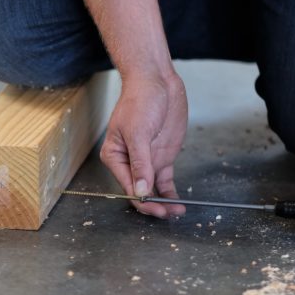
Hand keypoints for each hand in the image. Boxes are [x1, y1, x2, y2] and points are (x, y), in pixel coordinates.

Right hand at [100, 70, 187, 217]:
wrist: (156, 81)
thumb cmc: (140, 100)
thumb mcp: (139, 132)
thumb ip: (140, 163)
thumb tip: (140, 190)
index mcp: (115, 156)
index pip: (128, 186)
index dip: (143, 201)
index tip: (158, 209)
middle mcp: (129, 162)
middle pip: (139, 192)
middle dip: (153, 205)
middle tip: (169, 214)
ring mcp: (147, 161)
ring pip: (152, 190)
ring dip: (164, 203)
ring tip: (177, 212)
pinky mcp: (162, 158)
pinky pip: (164, 182)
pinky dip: (170, 193)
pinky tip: (178, 203)